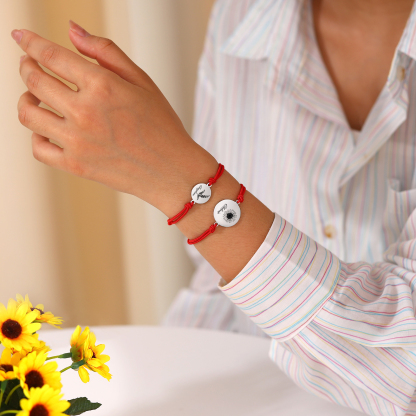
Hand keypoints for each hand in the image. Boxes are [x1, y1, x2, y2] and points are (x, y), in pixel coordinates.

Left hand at [11, 21, 214, 212]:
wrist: (173, 171)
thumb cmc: (162, 125)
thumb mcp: (142, 81)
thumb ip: (105, 52)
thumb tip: (71, 29)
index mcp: (103, 86)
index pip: (50, 55)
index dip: (29, 41)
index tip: (20, 35)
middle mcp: (85, 112)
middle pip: (33, 80)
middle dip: (27, 66)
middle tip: (29, 64)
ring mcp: (77, 142)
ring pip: (28, 113)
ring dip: (26, 99)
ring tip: (35, 97)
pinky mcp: (75, 166)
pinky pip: (38, 148)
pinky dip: (37, 135)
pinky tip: (48, 128)